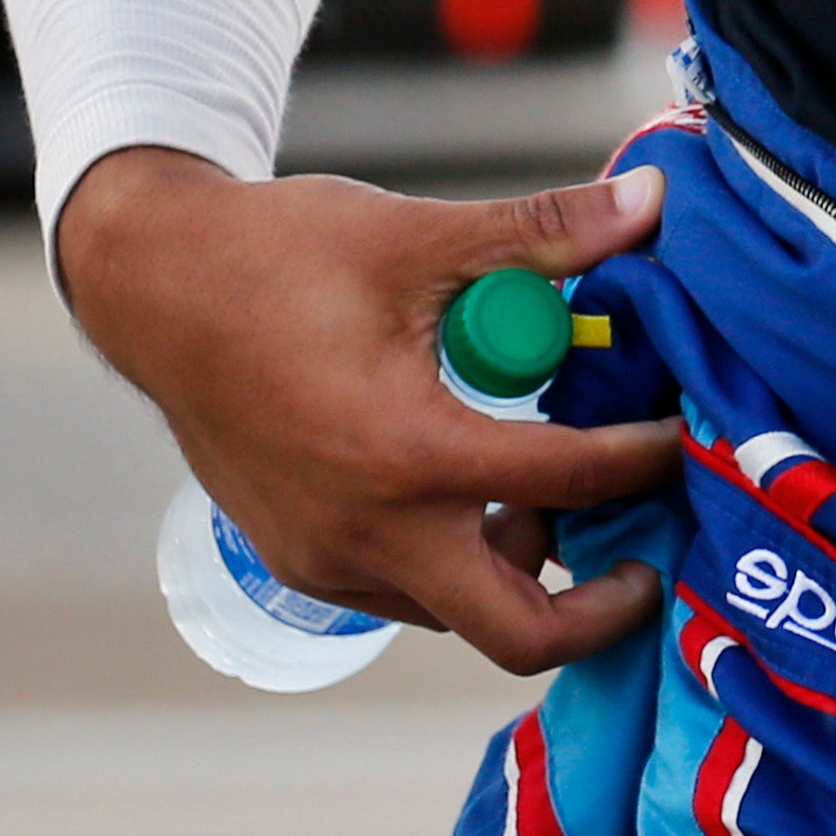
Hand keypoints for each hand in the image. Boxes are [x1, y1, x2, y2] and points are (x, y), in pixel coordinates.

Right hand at [56, 149, 682, 671]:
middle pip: (516, 631)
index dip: (644, 457)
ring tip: (556, 491)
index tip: (681, 434)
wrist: (155, 287)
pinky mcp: (299, 559)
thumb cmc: (280, 256)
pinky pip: (402, 591)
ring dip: (517, 570)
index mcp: (408, 452)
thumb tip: (649, 204)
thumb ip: (543, 232)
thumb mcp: (420, 237)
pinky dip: (453, 559)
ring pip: (455, 612)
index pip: (567, 480)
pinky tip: (476, 489)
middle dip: (599, 608)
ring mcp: (327, 558)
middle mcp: (367, 531)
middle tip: (647, 556)